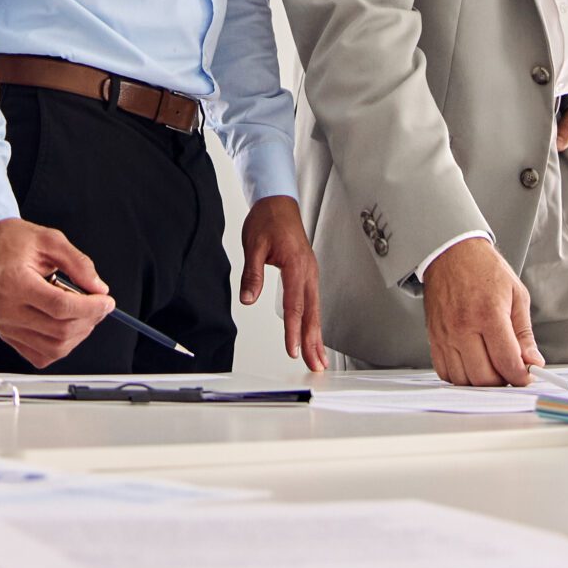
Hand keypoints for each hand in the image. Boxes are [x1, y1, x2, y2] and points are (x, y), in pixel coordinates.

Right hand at [0, 218, 114, 367]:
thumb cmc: (15, 241)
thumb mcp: (51, 240)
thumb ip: (78, 264)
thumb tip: (99, 288)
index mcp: (15, 282)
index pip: (60, 306)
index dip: (90, 307)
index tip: (106, 301)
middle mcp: (7, 310)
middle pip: (59, 330)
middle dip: (89, 320)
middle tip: (100, 305)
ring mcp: (6, 327)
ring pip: (52, 349)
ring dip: (78, 335)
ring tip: (84, 314)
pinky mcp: (8, 336)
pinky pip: (39, 355)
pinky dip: (60, 346)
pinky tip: (68, 326)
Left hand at [239, 195, 325, 370]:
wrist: (278, 201)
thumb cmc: (268, 219)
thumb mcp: (254, 244)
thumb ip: (252, 273)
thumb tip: (249, 299)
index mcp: (296, 264)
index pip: (295, 304)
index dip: (293, 330)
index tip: (293, 350)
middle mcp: (308, 271)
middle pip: (311, 312)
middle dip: (313, 341)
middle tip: (315, 365)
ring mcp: (310, 273)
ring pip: (315, 310)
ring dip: (317, 336)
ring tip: (319, 359)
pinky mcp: (308, 274)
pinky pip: (313, 302)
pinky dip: (315, 322)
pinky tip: (314, 334)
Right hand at [422, 237, 540, 385]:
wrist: (451, 252)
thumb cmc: (484, 269)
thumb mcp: (516, 294)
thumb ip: (524, 333)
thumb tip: (532, 362)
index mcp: (489, 313)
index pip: (507, 362)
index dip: (522, 375)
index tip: (526, 374)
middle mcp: (464, 326)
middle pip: (485, 378)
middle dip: (503, 381)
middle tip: (510, 370)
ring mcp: (446, 333)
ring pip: (464, 380)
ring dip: (482, 381)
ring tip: (492, 367)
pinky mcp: (433, 337)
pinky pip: (445, 372)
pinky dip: (461, 376)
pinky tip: (472, 364)